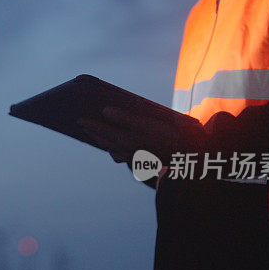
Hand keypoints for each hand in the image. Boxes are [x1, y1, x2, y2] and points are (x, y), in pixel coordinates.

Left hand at [77, 106, 204, 163]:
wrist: (190, 154)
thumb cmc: (169, 135)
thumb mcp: (148, 122)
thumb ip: (125, 117)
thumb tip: (105, 111)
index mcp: (127, 140)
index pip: (102, 130)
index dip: (89, 124)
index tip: (78, 118)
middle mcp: (127, 150)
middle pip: (104, 140)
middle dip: (92, 132)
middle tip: (80, 124)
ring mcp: (134, 156)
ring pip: (111, 148)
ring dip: (101, 140)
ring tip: (92, 133)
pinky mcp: (141, 159)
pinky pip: (121, 154)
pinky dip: (113, 148)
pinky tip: (112, 145)